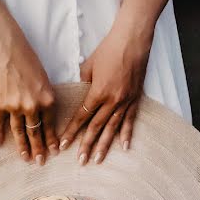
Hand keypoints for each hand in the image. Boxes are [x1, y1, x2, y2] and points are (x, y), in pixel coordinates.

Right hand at [0, 27, 58, 163]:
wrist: (5, 48)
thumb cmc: (27, 59)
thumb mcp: (43, 78)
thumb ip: (44, 98)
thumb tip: (43, 113)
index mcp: (46, 99)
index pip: (49, 125)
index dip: (51, 139)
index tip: (53, 151)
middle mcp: (31, 106)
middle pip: (35, 132)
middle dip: (38, 149)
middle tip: (40, 162)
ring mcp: (13, 106)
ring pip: (19, 131)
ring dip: (22, 147)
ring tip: (25, 158)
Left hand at [60, 16, 153, 164]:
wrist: (133, 39)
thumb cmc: (109, 49)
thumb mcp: (89, 66)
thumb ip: (83, 83)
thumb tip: (80, 94)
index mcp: (98, 92)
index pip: (82, 118)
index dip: (72, 132)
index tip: (63, 145)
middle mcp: (112, 100)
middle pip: (96, 128)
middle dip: (87, 145)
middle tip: (80, 161)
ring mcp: (126, 101)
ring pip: (113, 128)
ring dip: (105, 145)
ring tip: (98, 160)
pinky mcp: (136, 98)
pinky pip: (130, 120)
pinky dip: (127, 134)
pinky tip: (124, 147)